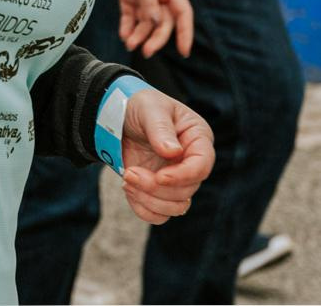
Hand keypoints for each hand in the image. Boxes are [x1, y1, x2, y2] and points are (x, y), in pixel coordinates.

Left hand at [100, 0, 194, 57]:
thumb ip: (148, 0)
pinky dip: (128, 27)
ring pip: (146, 23)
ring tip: (129, 43)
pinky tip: (124, 35)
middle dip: (155, 38)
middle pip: (163, 22)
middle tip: (146, 52)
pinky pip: (131, 17)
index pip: (183, 12)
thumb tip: (157, 23)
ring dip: (139, 35)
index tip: (183, 51)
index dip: (185, 32)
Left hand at [120, 89, 214, 224]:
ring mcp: (177, 179)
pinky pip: (160, 215)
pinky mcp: (160, 192)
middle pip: (186, 191)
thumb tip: (174, 152)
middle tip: (130, 173)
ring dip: (149, 200)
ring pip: (176, 207)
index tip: (159, 176)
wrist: (119, 116)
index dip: (183, 176)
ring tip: (127, 178)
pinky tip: (128, 188)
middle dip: (156, 188)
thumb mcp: (150, 108)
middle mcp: (191, 163)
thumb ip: (161, 129)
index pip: (202, 166)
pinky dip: (143, 208)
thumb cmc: (140, 105)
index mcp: (198, 139)